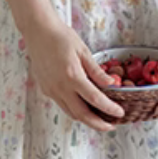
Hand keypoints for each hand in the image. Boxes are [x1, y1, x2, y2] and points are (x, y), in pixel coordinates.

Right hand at [22, 15, 125, 130]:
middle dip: (98, 124)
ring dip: (86, 119)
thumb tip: (111, 83)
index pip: (94, 99)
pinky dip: (75, 109)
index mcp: (72, 76)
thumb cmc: (61, 37)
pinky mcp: (46, 89)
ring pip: (70, 113)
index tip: (120, 113)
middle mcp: (60, 87)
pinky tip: (84, 106)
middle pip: (81, 114)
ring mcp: (51, 90)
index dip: (109, 109)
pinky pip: (63, 105)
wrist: (37, 31)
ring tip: (100, 119)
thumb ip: (96, 71)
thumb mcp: (83, 51)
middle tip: (111, 126)